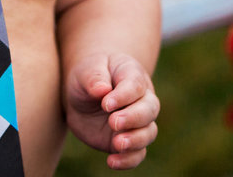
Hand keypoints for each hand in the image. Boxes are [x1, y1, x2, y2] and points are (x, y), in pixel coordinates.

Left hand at [64, 53, 159, 168]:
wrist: (82, 95)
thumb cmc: (88, 77)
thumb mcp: (86, 70)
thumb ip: (94, 77)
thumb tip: (102, 90)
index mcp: (132, 75)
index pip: (135, 85)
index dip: (123, 96)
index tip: (105, 103)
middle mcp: (141, 99)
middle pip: (150, 109)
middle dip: (133, 118)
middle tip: (113, 122)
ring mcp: (137, 122)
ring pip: (149, 133)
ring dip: (135, 140)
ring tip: (117, 144)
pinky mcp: (128, 140)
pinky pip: (137, 154)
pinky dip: (129, 160)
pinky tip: (112, 161)